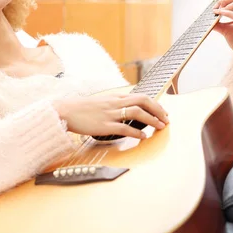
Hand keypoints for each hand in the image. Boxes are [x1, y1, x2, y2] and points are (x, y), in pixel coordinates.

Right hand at [52, 93, 168, 138]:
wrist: (66, 111)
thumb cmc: (83, 109)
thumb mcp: (103, 102)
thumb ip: (116, 104)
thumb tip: (129, 110)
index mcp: (116, 97)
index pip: (141, 96)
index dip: (155, 104)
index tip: (163, 112)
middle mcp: (115, 103)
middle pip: (143, 101)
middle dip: (158, 110)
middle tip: (166, 119)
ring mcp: (110, 114)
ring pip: (137, 112)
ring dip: (152, 120)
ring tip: (160, 127)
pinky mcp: (104, 125)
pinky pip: (124, 128)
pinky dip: (136, 132)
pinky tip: (143, 136)